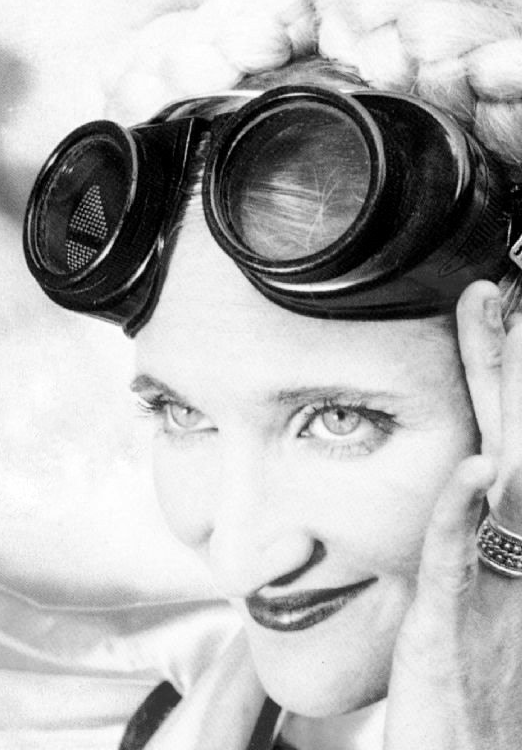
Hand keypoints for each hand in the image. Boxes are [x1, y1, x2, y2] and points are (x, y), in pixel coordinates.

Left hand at [384, 280, 521, 747]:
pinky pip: (459, 550)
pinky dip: (466, 508)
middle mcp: (519, 544)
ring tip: (487, 325)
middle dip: (507, 360)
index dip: (505, 376)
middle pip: (515, 433)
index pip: (512, 436)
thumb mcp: (477, 589)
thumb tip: (465, 470)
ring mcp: (494, 574)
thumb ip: (468, 529)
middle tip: (493, 292)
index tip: (498, 315)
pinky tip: (472, 466)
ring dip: (496, 396)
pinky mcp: (454, 612)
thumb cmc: (472, 677)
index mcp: (517, 534)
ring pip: (501, 470)